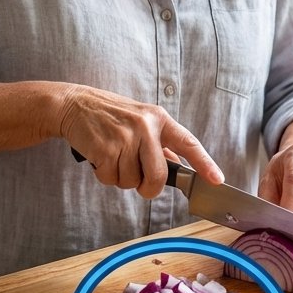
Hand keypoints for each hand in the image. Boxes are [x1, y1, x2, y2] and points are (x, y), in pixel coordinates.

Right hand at [59, 85, 222, 196]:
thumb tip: (177, 164)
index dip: (205, 164)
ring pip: (131, 182)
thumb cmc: (110, 115)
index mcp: (159, 119)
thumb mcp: (141, 120)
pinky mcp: (105, 148)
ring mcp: (125, 137)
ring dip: (120, 178)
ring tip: (112, 156)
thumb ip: (159, 143)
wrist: (75, 104)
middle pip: (158, 177)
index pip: (188, 143)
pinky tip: (100, 157)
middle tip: (138, 181)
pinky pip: (111, 179)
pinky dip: (104, 175)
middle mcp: (146, 126)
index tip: (217, 180)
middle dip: (148, 188)